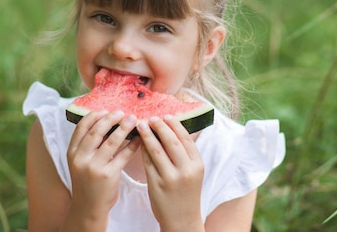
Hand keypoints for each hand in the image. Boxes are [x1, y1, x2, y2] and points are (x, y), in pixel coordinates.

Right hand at [67, 110, 139, 222]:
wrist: (88, 207)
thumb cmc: (87, 181)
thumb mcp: (80, 162)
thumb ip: (87, 144)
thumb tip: (105, 120)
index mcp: (72, 152)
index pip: (81, 127)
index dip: (94, 116)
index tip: (105, 110)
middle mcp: (80, 158)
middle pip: (97, 131)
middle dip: (111, 119)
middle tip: (122, 112)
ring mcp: (94, 167)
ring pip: (111, 141)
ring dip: (124, 128)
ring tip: (133, 120)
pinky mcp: (108, 176)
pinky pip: (123, 155)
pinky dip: (132, 145)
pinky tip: (139, 139)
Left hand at [138, 115, 204, 231]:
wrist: (182, 220)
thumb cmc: (187, 193)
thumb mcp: (193, 173)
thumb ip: (185, 154)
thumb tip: (173, 129)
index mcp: (197, 165)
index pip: (186, 139)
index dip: (175, 125)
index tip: (166, 116)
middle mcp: (185, 170)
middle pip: (171, 142)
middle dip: (160, 127)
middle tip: (152, 118)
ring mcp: (170, 178)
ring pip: (156, 150)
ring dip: (148, 135)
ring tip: (141, 125)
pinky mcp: (156, 184)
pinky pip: (147, 162)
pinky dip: (143, 150)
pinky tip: (139, 142)